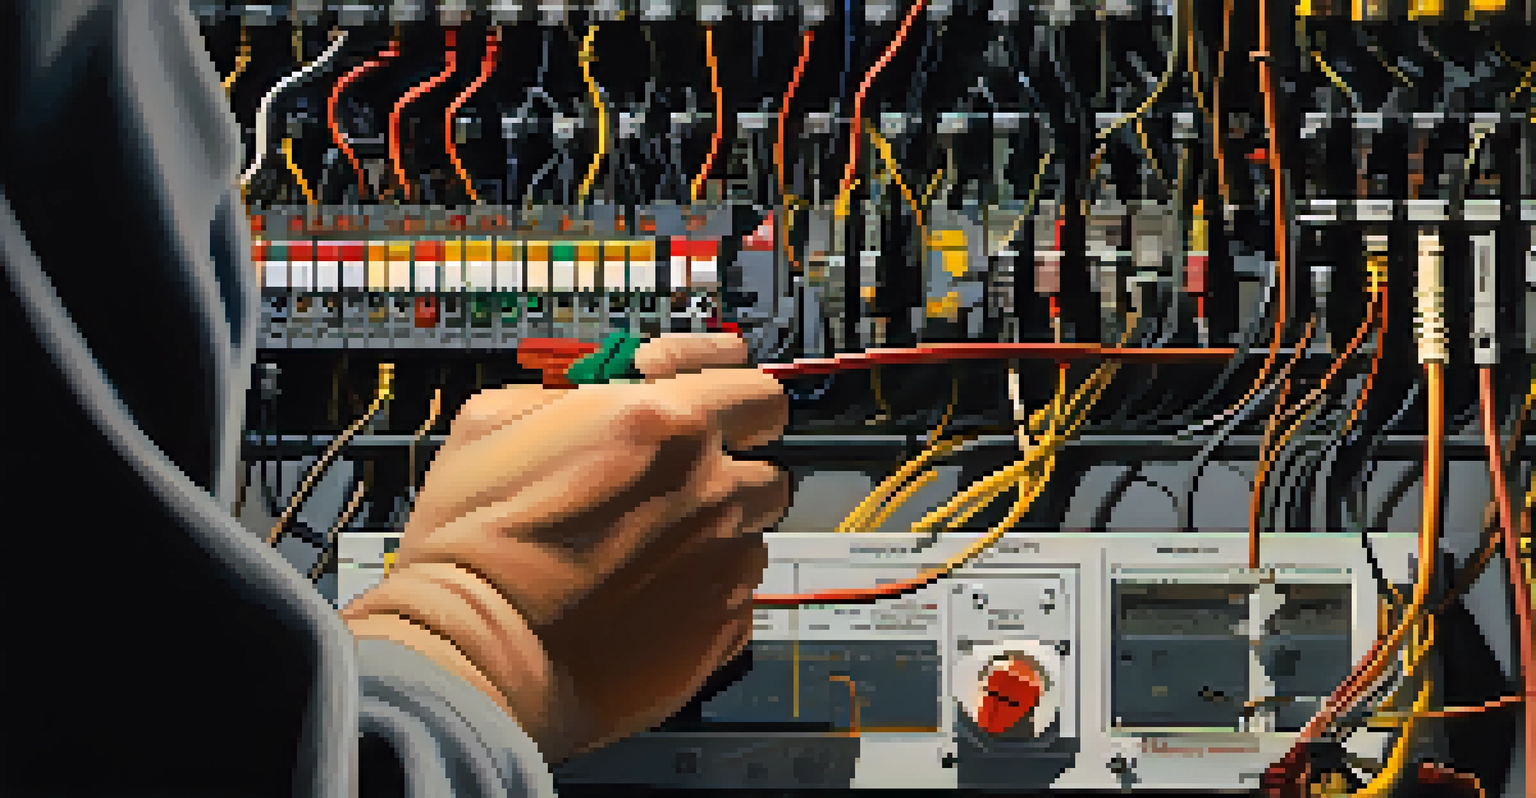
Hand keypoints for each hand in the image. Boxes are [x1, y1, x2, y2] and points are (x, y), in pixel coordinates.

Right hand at [341, 334, 788, 762]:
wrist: (475, 651)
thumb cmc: (475, 543)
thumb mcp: (495, 419)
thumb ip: (567, 395)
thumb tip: (590, 398)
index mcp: (669, 423)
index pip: (754, 388)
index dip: (736, 390)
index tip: (720, 395)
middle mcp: (713, 488)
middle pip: (768, 464)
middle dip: (731, 466)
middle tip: (680, 479)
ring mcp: (725, 562)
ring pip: (755, 532)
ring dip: (719, 532)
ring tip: (656, 548)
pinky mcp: (722, 628)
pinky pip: (739, 596)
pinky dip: (707, 591)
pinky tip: (653, 596)